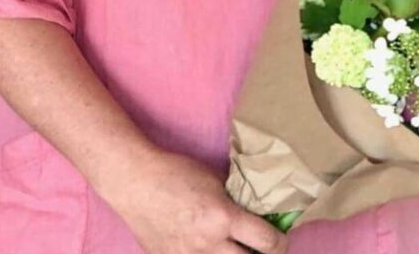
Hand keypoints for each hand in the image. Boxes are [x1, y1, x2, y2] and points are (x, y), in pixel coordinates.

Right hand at [104, 148, 287, 253]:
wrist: (137, 183)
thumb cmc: (178, 173)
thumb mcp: (216, 181)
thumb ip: (237, 200)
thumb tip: (258, 211)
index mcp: (223, 218)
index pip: (266, 242)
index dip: (280, 242)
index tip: (281, 238)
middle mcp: (208, 245)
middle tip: (265, 250)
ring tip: (239, 250)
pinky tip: (213, 250)